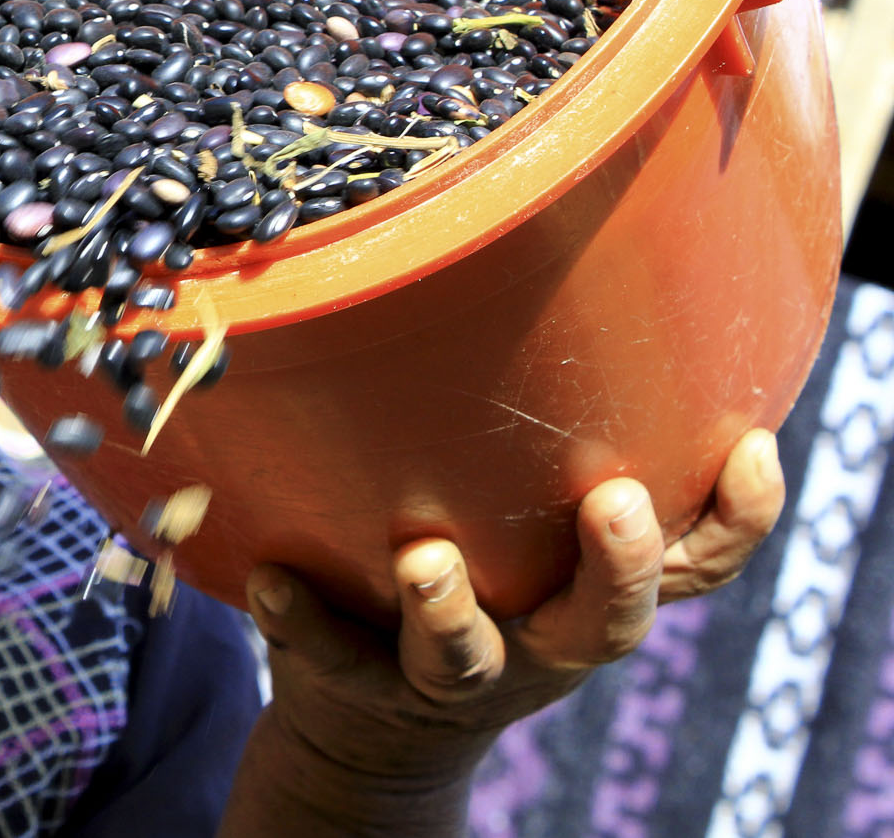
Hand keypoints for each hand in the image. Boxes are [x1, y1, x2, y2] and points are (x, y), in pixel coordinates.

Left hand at [236, 429, 783, 826]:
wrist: (374, 729)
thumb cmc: (475, 585)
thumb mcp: (530, 541)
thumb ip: (549, 461)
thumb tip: (570, 295)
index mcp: (589, 598)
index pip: (692, 567)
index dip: (736, 520)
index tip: (749, 448)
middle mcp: (539, 643)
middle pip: (604, 626)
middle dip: (618, 567)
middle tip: (613, 501)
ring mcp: (450, 675)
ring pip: (465, 658)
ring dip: (447, 610)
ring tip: (424, 558)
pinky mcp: (361, 688)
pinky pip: (332, 657)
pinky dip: (303, 621)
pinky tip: (275, 580)